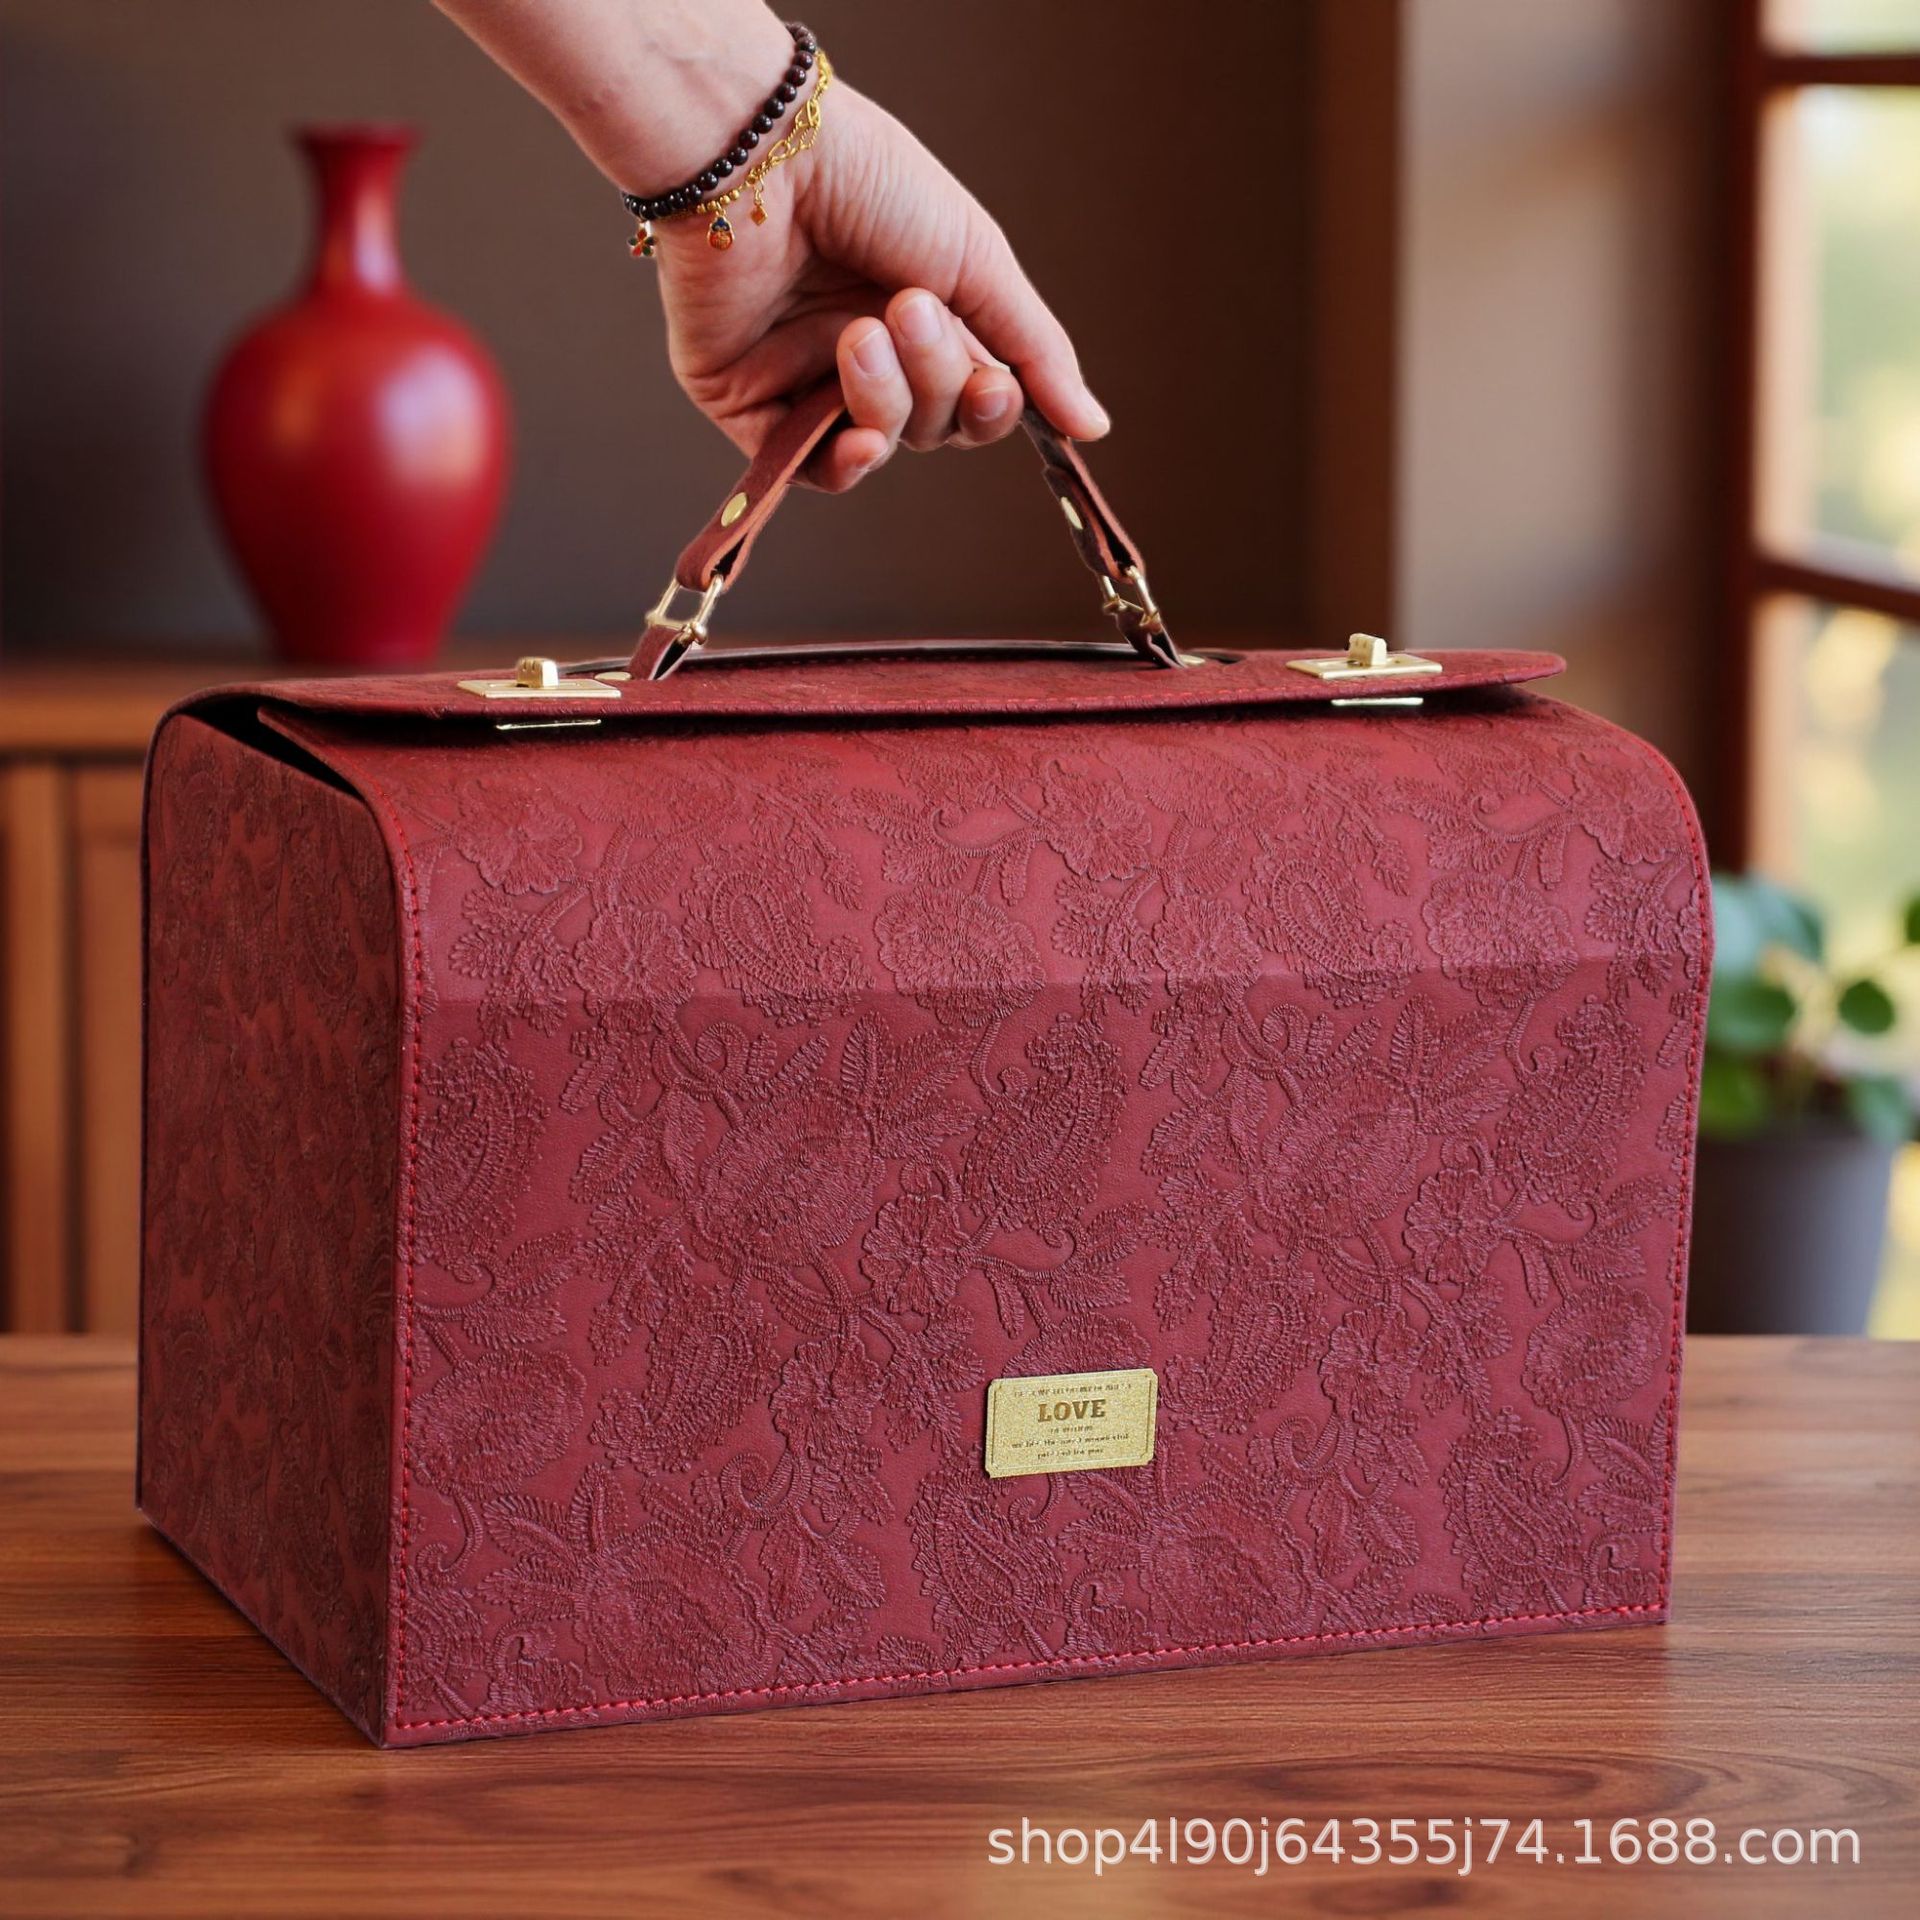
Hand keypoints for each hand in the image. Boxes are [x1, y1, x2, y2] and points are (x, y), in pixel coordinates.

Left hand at [650, 83, 1109, 490]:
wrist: (764, 156)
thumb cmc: (870, 182)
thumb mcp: (977, 261)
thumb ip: (1034, 350)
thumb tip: (1092, 428)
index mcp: (921, 316)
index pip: (972, 402)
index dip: (989, 408)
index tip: (997, 385)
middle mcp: (865, 353)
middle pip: (932, 426)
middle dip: (933, 381)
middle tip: (907, 309)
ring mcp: (804, 379)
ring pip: (877, 445)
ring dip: (886, 400)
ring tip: (859, 332)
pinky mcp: (746, 399)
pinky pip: (809, 468)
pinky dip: (844, 465)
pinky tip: (859, 442)